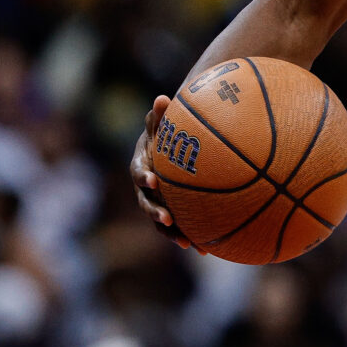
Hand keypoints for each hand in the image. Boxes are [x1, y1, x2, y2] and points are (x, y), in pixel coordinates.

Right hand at [129, 95, 202, 251]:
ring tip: (187, 243)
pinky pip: (179, 226)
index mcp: (142, 165)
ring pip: (162, 221)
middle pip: (146, 203)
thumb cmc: (166, 132)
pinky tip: (207, 248)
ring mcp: (157, 202)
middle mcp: (146, 188)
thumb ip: (160, 115)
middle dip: (156, 213)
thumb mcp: (162, 123)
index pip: (139, 172)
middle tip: (168, 219)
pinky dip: (190, 236)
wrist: (168, 146)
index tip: (152, 181)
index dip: (144, 177)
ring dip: (173, 233)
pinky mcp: (171, 211)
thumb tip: (162, 98)